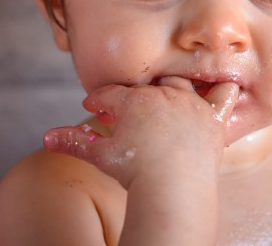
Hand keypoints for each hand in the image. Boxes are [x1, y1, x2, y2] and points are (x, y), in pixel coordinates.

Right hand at [43, 78, 239, 188]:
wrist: (173, 187)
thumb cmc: (135, 171)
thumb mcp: (100, 155)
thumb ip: (74, 141)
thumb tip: (47, 136)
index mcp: (134, 101)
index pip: (111, 94)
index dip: (98, 100)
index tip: (92, 107)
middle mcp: (164, 95)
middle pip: (145, 87)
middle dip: (132, 97)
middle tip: (126, 112)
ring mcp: (191, 104)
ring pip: (182, 83)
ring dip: (173, 88)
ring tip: (167, 98)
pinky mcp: (214, 117)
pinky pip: (224, 95)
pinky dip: (223, 90)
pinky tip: (219, 87)